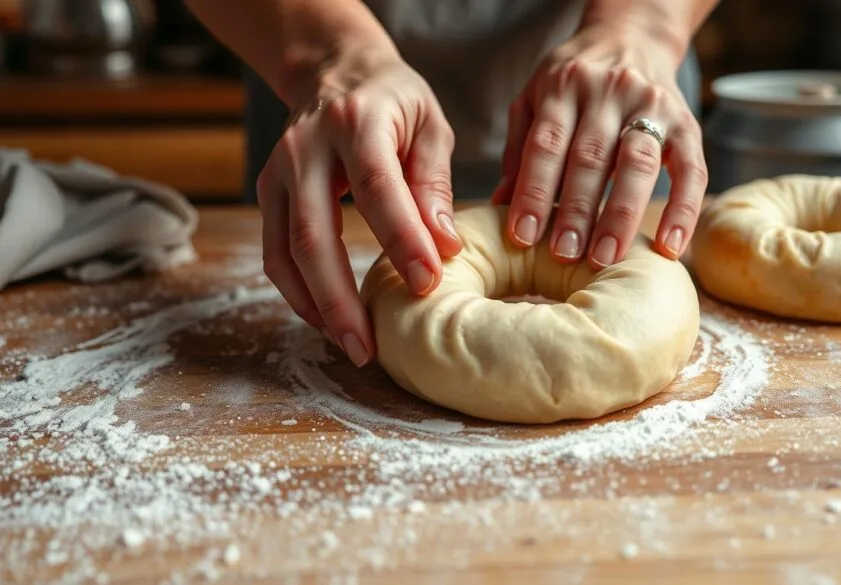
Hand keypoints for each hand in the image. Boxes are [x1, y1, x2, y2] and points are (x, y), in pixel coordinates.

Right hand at [257, 53, 461, 366]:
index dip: (401, 239)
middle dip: (341, 298)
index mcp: (356, 122)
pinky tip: (328, 319)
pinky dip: (298, 293)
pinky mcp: (267, 193)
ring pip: (285, 252)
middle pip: (313, 234)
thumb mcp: (429, 125)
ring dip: (316, 306)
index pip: (377, 188)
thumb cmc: (394, 101)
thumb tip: (444, 246)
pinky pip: (275, 253)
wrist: (335, 72)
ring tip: (352, 345)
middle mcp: (306, 148)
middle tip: (369, 347)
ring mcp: (278, 171)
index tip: (428, 283)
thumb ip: (434, 183)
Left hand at [492, 23, 707, 268]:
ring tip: (605, 257)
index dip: (534, 192)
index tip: (523, 236)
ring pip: (636, 163)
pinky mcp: (686, 124)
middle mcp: (609, 91)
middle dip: (576, 211)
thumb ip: (519, 149)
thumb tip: (500, 204)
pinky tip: (669, 247)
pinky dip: (683, 211)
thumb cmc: (574, 81)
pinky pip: (691, 171)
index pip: (546, 144)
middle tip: (564, 255)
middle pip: (590, 157)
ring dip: (620, 215)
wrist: (632, 36)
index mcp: (565, 85)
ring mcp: (652, 106)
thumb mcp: (535, 99)